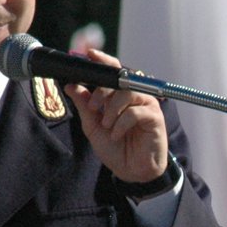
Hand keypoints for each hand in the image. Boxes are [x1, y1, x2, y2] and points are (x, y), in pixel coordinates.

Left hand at [61, 48, 169, 184]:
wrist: (131, 171)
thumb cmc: (115, 148)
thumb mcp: (93, 126)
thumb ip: (84, 106)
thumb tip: (71, 85)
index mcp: (120, 94)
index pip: (113, 70)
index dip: (103, 59)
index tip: (89, 54)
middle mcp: (135, 95)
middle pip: (120, 78)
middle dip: (102, 90)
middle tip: (93, 107)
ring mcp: (147, 105)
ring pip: (128, 93)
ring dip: (112, 108)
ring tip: (106, 125)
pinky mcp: (155, 118)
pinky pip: (136, 112)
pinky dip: (121, 123)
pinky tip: (117, 134)